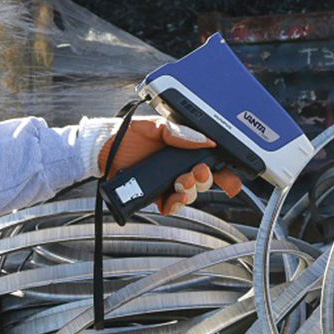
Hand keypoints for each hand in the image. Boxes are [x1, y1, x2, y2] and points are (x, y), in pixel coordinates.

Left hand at [97, 116, 241, 214]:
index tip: (231, 180)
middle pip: (204, 182)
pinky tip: (170, 200)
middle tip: (196, 173)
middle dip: (205, 180)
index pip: (211, 163)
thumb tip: (205, 141)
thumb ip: (180, 133)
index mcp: (183, 150)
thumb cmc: (127, 134)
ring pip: (190, 195)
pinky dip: (173, 205)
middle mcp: (177, 167)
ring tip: (180, 183)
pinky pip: (169, 206)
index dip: (225, 174)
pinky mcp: (153, 195)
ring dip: (190, 192)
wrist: (102, 148)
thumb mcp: (156, 127)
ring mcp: (167, 182)